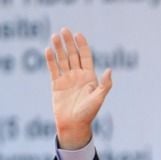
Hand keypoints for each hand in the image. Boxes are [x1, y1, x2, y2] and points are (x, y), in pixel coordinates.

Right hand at [45, 28, 111, 149]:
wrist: (74, 125)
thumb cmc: (88, 114)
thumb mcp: (99, 98)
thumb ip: (105, 85)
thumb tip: (110, 70)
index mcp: (89, 78)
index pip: (85, 57)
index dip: (82, 45)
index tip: (78, 35)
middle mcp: (78, 76)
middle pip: (73, 55)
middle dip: (69, 43)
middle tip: (64, 30)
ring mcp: (67, 79)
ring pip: (62, 60)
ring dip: (59, 48)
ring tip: (55, 36)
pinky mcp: (56, 84)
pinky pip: (53, 69)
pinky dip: (51, 60)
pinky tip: (48, 50)